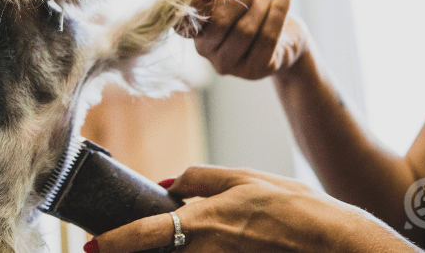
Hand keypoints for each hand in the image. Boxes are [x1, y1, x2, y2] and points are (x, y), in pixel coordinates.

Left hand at [86, 166, 422, 252]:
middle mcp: (207, 251)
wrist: (333, 241)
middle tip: (110, 245)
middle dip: (132, 252)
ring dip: (163, 251)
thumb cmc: (293, 206)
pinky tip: (188, 242)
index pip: (146, 233)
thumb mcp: (244, 178)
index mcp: (204, 222)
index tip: (91, 245)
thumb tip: (169, 185)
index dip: (115, 241)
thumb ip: (201, 179)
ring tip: (145, 241)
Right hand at [175, 0, 307, 79]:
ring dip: (262, 2)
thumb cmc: (253, 6)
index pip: (187, 16)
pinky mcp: (255, 70)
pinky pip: (268, 37)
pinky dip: (279, 9)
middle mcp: (206, 51)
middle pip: (220, 23)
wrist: (288, 33)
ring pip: (246, 30)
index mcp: (194, 30)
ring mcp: (230, 64)